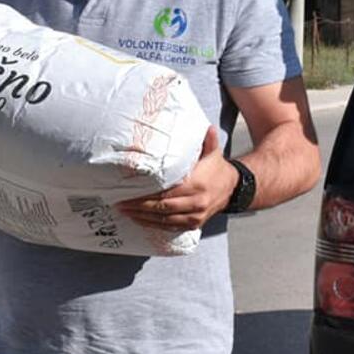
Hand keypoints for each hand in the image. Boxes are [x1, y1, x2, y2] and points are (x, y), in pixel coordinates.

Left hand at [115, 127, 237, 231]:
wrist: (232, 189)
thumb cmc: (217, 169)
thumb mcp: (213, 152)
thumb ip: (208, 140)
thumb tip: (207, 126)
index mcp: (197, 184)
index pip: (166, 192)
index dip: (147, 195)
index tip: (130, 192)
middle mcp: (196, 202)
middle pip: (162, 208)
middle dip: (139, 207)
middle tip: (121, 203)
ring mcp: (195, 216)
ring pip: (164, 220)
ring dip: (143, 217)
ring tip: (125, 212)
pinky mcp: (194, 224)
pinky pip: (170, 227)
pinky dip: (154, 225)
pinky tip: (140, 220)